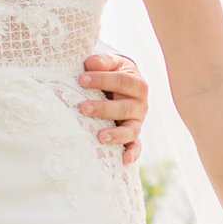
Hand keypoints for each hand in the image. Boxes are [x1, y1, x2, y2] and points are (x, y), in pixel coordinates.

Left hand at [78, 52, 150, 166]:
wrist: (125, 87)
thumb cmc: (114, 74)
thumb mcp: (112, 64)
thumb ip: (103, 62)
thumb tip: (90, 63)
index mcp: (136, 84)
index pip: (121, 81)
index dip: (102, 80)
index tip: (81, 79)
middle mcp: (140, 104)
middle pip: (124, 107)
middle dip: (104, 108)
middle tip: (83, 108)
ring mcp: (137, 122)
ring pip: (131, 130)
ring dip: (116, 134)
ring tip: (100, 137)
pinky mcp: (133, 136)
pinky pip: (136, 147)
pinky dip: (133, 154)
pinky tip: (124, 161)